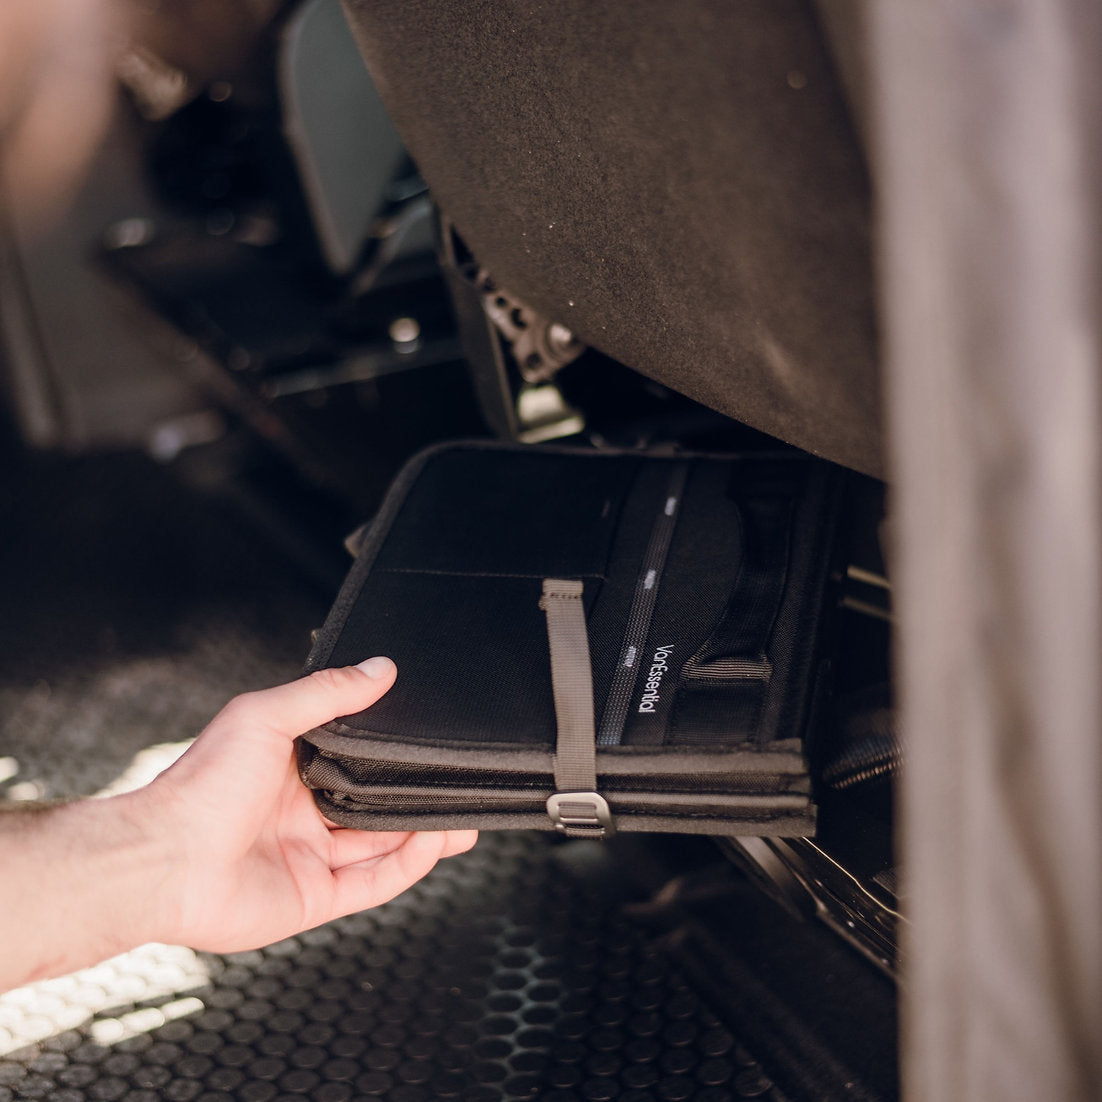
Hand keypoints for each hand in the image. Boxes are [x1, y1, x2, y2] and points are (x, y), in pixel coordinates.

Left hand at [140, 658, 477, 953]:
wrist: (162, 861)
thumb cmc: (200, 787)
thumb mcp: (265, 717)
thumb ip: (326, 694)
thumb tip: (380, 668)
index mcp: (287, 768)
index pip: (353, 757)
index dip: (391, 752)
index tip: (428, 738)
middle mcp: (301, 812)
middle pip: (374, 804)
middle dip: (417, 796)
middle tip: (457, 783)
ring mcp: (308, 856)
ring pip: (382, 844)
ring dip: (424, 830)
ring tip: (463, 814)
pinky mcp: (313, 898)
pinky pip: (373, 882)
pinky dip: (409, 863)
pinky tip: (435, 841)